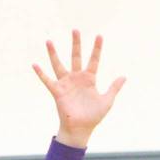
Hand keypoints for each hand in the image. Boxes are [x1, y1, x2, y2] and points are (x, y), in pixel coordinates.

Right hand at [32, 30, 125, 147]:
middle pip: (76, 57)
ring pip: (59, 65)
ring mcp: (66, 84)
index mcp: (89, 79)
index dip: (97, 49)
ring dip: (54, 54)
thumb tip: (124, 76)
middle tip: (75, 30)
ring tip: (49, 41)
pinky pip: (48, 81)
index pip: (94, 60)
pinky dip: (41, 74)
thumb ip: (114, 88)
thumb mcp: (107, 101)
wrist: (81, 129)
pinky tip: (35, 65)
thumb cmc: (94, 116)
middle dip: (76, 44)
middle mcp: (77, 78)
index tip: (99, 35)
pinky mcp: (58, 92)